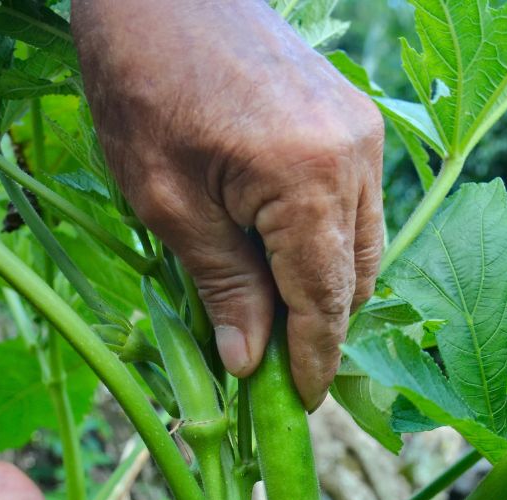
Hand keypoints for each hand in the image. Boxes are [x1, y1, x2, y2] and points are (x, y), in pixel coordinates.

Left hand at [73, 0, 384, 409]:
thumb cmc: (143, 85)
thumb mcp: (166, 202)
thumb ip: (221, 285)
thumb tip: (249, 363)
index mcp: (308, 179)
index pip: (327, 299)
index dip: (313, 361)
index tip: (298, 407)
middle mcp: (354, 155)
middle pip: (360, 275)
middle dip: (323, 327)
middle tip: (274, 367)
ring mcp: (361, 131)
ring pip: (363, 240)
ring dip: (324, 281)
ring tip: (268, 310)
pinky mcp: (352, 115)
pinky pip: (353, 200)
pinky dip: (323, 236)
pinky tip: (274, 249)